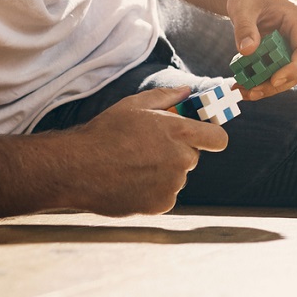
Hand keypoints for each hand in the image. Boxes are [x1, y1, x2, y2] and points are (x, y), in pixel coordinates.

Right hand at [55, 88, 227, 215]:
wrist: (78, 169)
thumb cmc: (105, 132)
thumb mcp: (134, 105)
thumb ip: (166, 96)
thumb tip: (187, 91)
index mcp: (179, 132)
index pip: (218, 138)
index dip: (210, 137)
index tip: (201, 136)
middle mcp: (181, 160)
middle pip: (193, 157)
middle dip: (177, 152)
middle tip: (147, 149)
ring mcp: (172, 185)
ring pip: (177, 177)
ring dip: (163, 172)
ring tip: (133, 166)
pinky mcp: (161, 205)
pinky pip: (165, 195)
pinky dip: (152, 191)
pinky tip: (130, 182)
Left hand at [223, 0, 296, 99]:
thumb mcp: (243, 8)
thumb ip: (245, 28)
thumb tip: (247, 51)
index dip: (293, 68)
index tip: (274, 80)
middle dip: (276, 84)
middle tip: (252, 92)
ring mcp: (290, 48)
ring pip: (285, 76)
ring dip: (265, 88)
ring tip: (242, 92)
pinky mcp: (279, 56)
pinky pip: (273, 74)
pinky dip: (258, 82)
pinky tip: (240, 86)